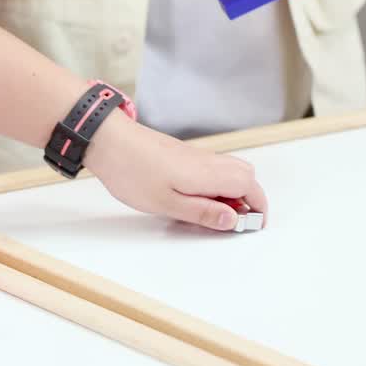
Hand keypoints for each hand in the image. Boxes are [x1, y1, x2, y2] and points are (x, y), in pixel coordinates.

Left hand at [85, 114, 267, 231]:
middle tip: (231, 221)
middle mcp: (208, 161)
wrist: (108, 141)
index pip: (251, 187)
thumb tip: (233, 220)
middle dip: (248, 199)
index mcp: (210, 174)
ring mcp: (196, 155)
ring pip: (229, 170)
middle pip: (246, 176)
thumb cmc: (132, 171)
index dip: (258, 208)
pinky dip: (214, 184)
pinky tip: (192, 197)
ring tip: (209, 212)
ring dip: (230, 192)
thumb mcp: (167, 203)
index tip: (253, 225)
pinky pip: (211, 168)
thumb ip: (203, 212)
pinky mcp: (183, 154)